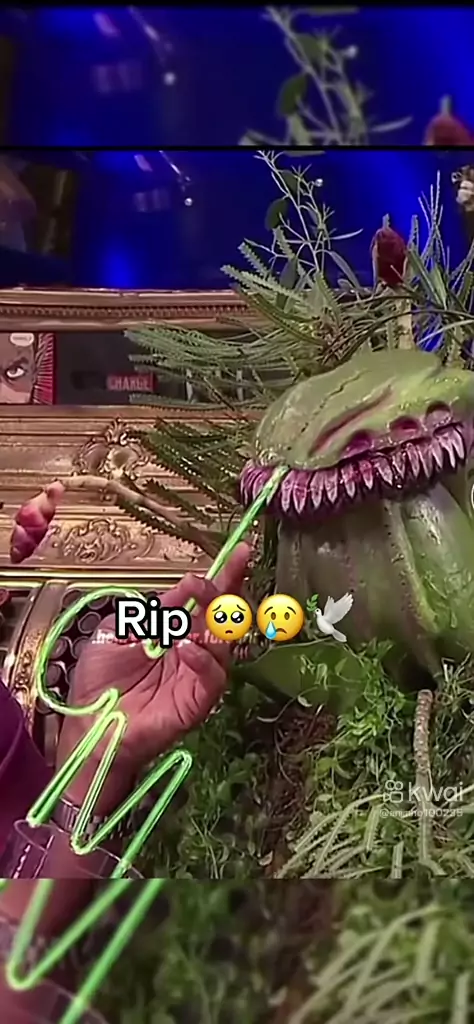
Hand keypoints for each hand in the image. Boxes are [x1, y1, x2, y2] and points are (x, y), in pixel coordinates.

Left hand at [56, 544, 250, 811]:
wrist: (90, 725)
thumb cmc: (100, 681)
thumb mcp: (119, 631)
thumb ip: (153, 611)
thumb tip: (188, 585)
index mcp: (174, 629)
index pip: (205, 599)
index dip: (224, 576)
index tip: (240, 552)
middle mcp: (193, 648)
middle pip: (224, 615)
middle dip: (232, 589)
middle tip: (236, 568)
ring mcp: (198, 674)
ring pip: (226, 643)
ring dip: (218, 621)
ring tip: (202, 608)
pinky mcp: (198, 701)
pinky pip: (214, 676)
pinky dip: (204, 658)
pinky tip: (186, 647)